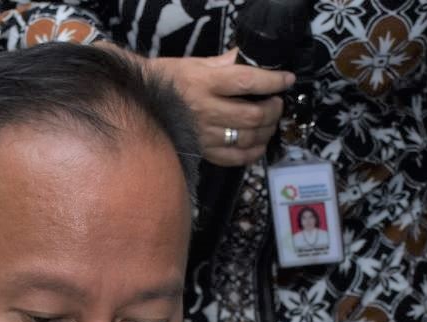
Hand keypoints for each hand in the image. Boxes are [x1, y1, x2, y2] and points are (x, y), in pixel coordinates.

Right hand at [145, 51, 294, 166]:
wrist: (140, 103)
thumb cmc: (168, 80)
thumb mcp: (195, 63)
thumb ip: (226, 63)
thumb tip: (250, 58)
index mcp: (205, 82)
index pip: (247, 82)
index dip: (272, 82)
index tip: (286, 79)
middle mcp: (206, 110)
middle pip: (253, 115)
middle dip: (273, 109)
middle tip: (277, 103)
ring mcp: (205, 134)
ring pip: (248, 137)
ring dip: (267, 130)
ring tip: (270, 121)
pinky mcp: (203, 151)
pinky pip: (235, 158)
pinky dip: (253, 152)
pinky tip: (258, 144)